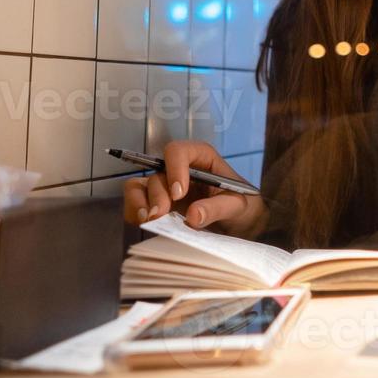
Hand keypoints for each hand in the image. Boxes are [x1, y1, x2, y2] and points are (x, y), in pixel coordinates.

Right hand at [122, 140, 266, 238]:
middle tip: (162, 215)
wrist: (240, 226)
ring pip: (138, 186)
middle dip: (157, 195)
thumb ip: (218, 207)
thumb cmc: (242, 207)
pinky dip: (134, 214)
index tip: (179, 193)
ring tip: (149, 220)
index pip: (178, 151)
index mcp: (201, 158)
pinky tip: (145, 225)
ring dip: (139, 203)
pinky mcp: (157, 206)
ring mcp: (165, 188)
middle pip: (157, 173)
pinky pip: (135, 205)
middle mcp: (179, 170)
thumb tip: (192, 215)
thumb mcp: (239, 205)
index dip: (175, 168)